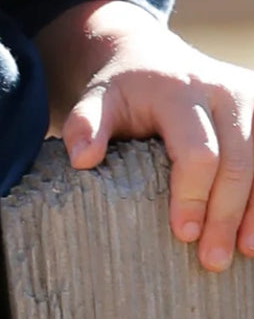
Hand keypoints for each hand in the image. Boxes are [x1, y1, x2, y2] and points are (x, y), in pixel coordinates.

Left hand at [59, 18, 253, 273]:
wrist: (152, 57)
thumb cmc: (125, 90)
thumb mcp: (98, 100)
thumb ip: (85, 124)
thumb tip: (82, 160)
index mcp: (178, 90)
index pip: (198, 152)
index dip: (192, 196)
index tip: (182, 234)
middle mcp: (222, 90)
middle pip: (237, 164)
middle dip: (225, 215)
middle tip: (212, 260)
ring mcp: (250, 98)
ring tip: (243, 252)